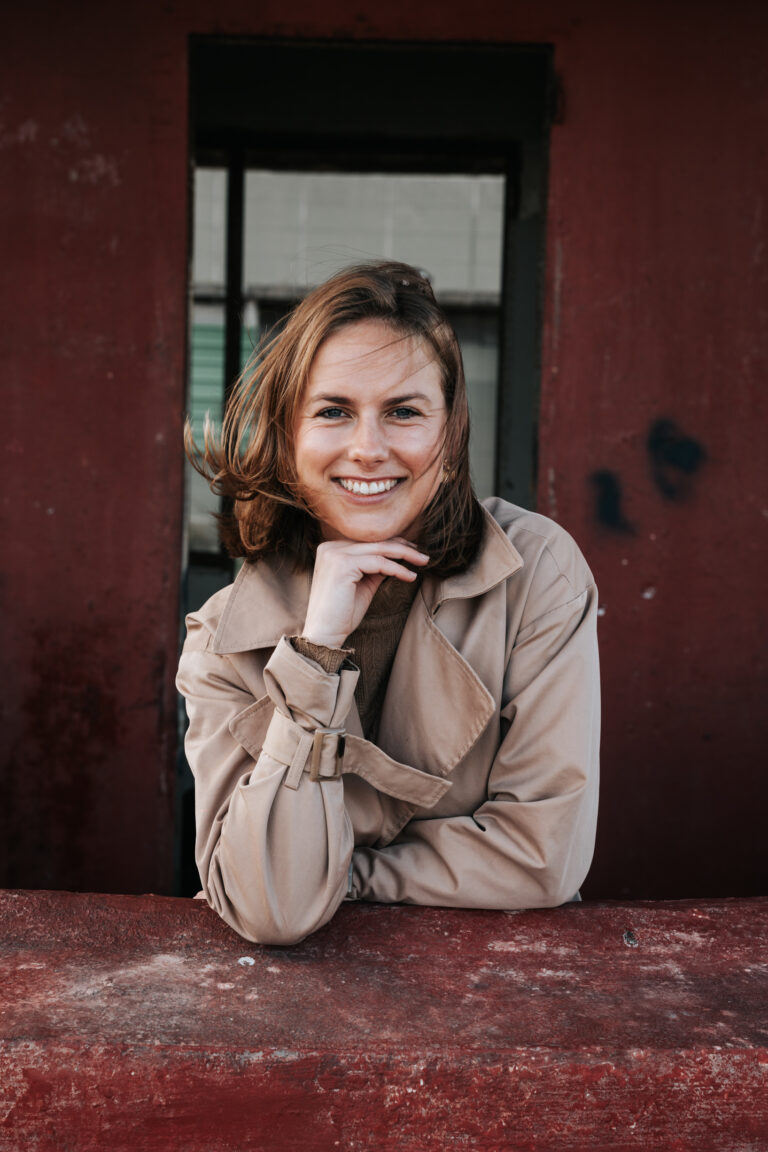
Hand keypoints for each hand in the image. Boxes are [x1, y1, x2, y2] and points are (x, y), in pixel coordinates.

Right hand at [301, 538, 428, 648]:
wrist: (324, 634)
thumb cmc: (342, 613)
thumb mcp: (363, 584)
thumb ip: (375, 567)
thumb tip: (398, 556)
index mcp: (331, 549)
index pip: (368, 541)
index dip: (393, 544)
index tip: (414, 551)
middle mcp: (330, 547)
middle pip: (375, 542)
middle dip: (403, 547)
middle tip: (423, 556)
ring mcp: (335, 554)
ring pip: (379, 549)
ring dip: (405, 555)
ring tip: (423, 562)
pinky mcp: (342, 565)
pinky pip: (378, 563)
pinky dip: (397, 569)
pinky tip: (410, 576)